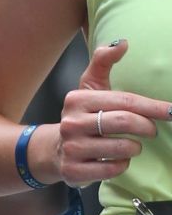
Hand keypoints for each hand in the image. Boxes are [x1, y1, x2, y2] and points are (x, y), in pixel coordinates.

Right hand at [50, 40, 170, 184]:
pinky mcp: (73, 171)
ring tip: (132, 145)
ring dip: (134, 148)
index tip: (171, 111)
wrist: (55, 150)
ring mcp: (71, 148)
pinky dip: (122, 164)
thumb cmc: (82, 116)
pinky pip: (112, 169)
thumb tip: (123, 43)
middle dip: (146, 127)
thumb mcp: (89, 87)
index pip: (124, 101)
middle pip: (124, 122)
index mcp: (77, 100)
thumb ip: (103, 61)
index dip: (152, 106)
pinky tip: (117, 159)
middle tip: (152, 130)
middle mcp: (71, 123)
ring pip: (121, 148)